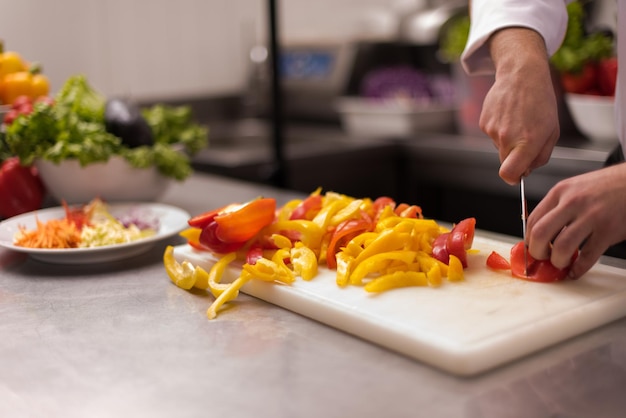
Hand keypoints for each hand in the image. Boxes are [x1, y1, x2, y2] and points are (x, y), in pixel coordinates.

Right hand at [482, 28, 560, 183]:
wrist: (521, 74)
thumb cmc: (541, 102)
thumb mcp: (552, 131)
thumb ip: (541, 156)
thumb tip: (526, 171)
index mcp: (527, 142)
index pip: (509, 174)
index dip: (512, 178)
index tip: (517, 175)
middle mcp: (507, 137)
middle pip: (504, 163)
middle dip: (513, 157)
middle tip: (524, 139)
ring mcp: (493, 130)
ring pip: (499, 147)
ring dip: (507, 139)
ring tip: (518, 119)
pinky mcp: (484, 122)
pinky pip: (492, 135)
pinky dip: (499, 128)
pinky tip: (508, 113)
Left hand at [527, 163, 625, 278]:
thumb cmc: (605, 186)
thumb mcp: (574, 188)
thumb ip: (556, 206)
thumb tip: (538, 232)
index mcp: (560, 192)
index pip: (532, 220)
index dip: (529, 239)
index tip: (531, 248)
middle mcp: (573, 202)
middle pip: (540, 233)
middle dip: (537, 252)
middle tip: (542, 258)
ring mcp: (591, 216)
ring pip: (562, 247)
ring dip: (558, 261)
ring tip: (561, 263)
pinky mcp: (608, 230)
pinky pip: (588, 256)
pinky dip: (579, 268)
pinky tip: (576, 271)